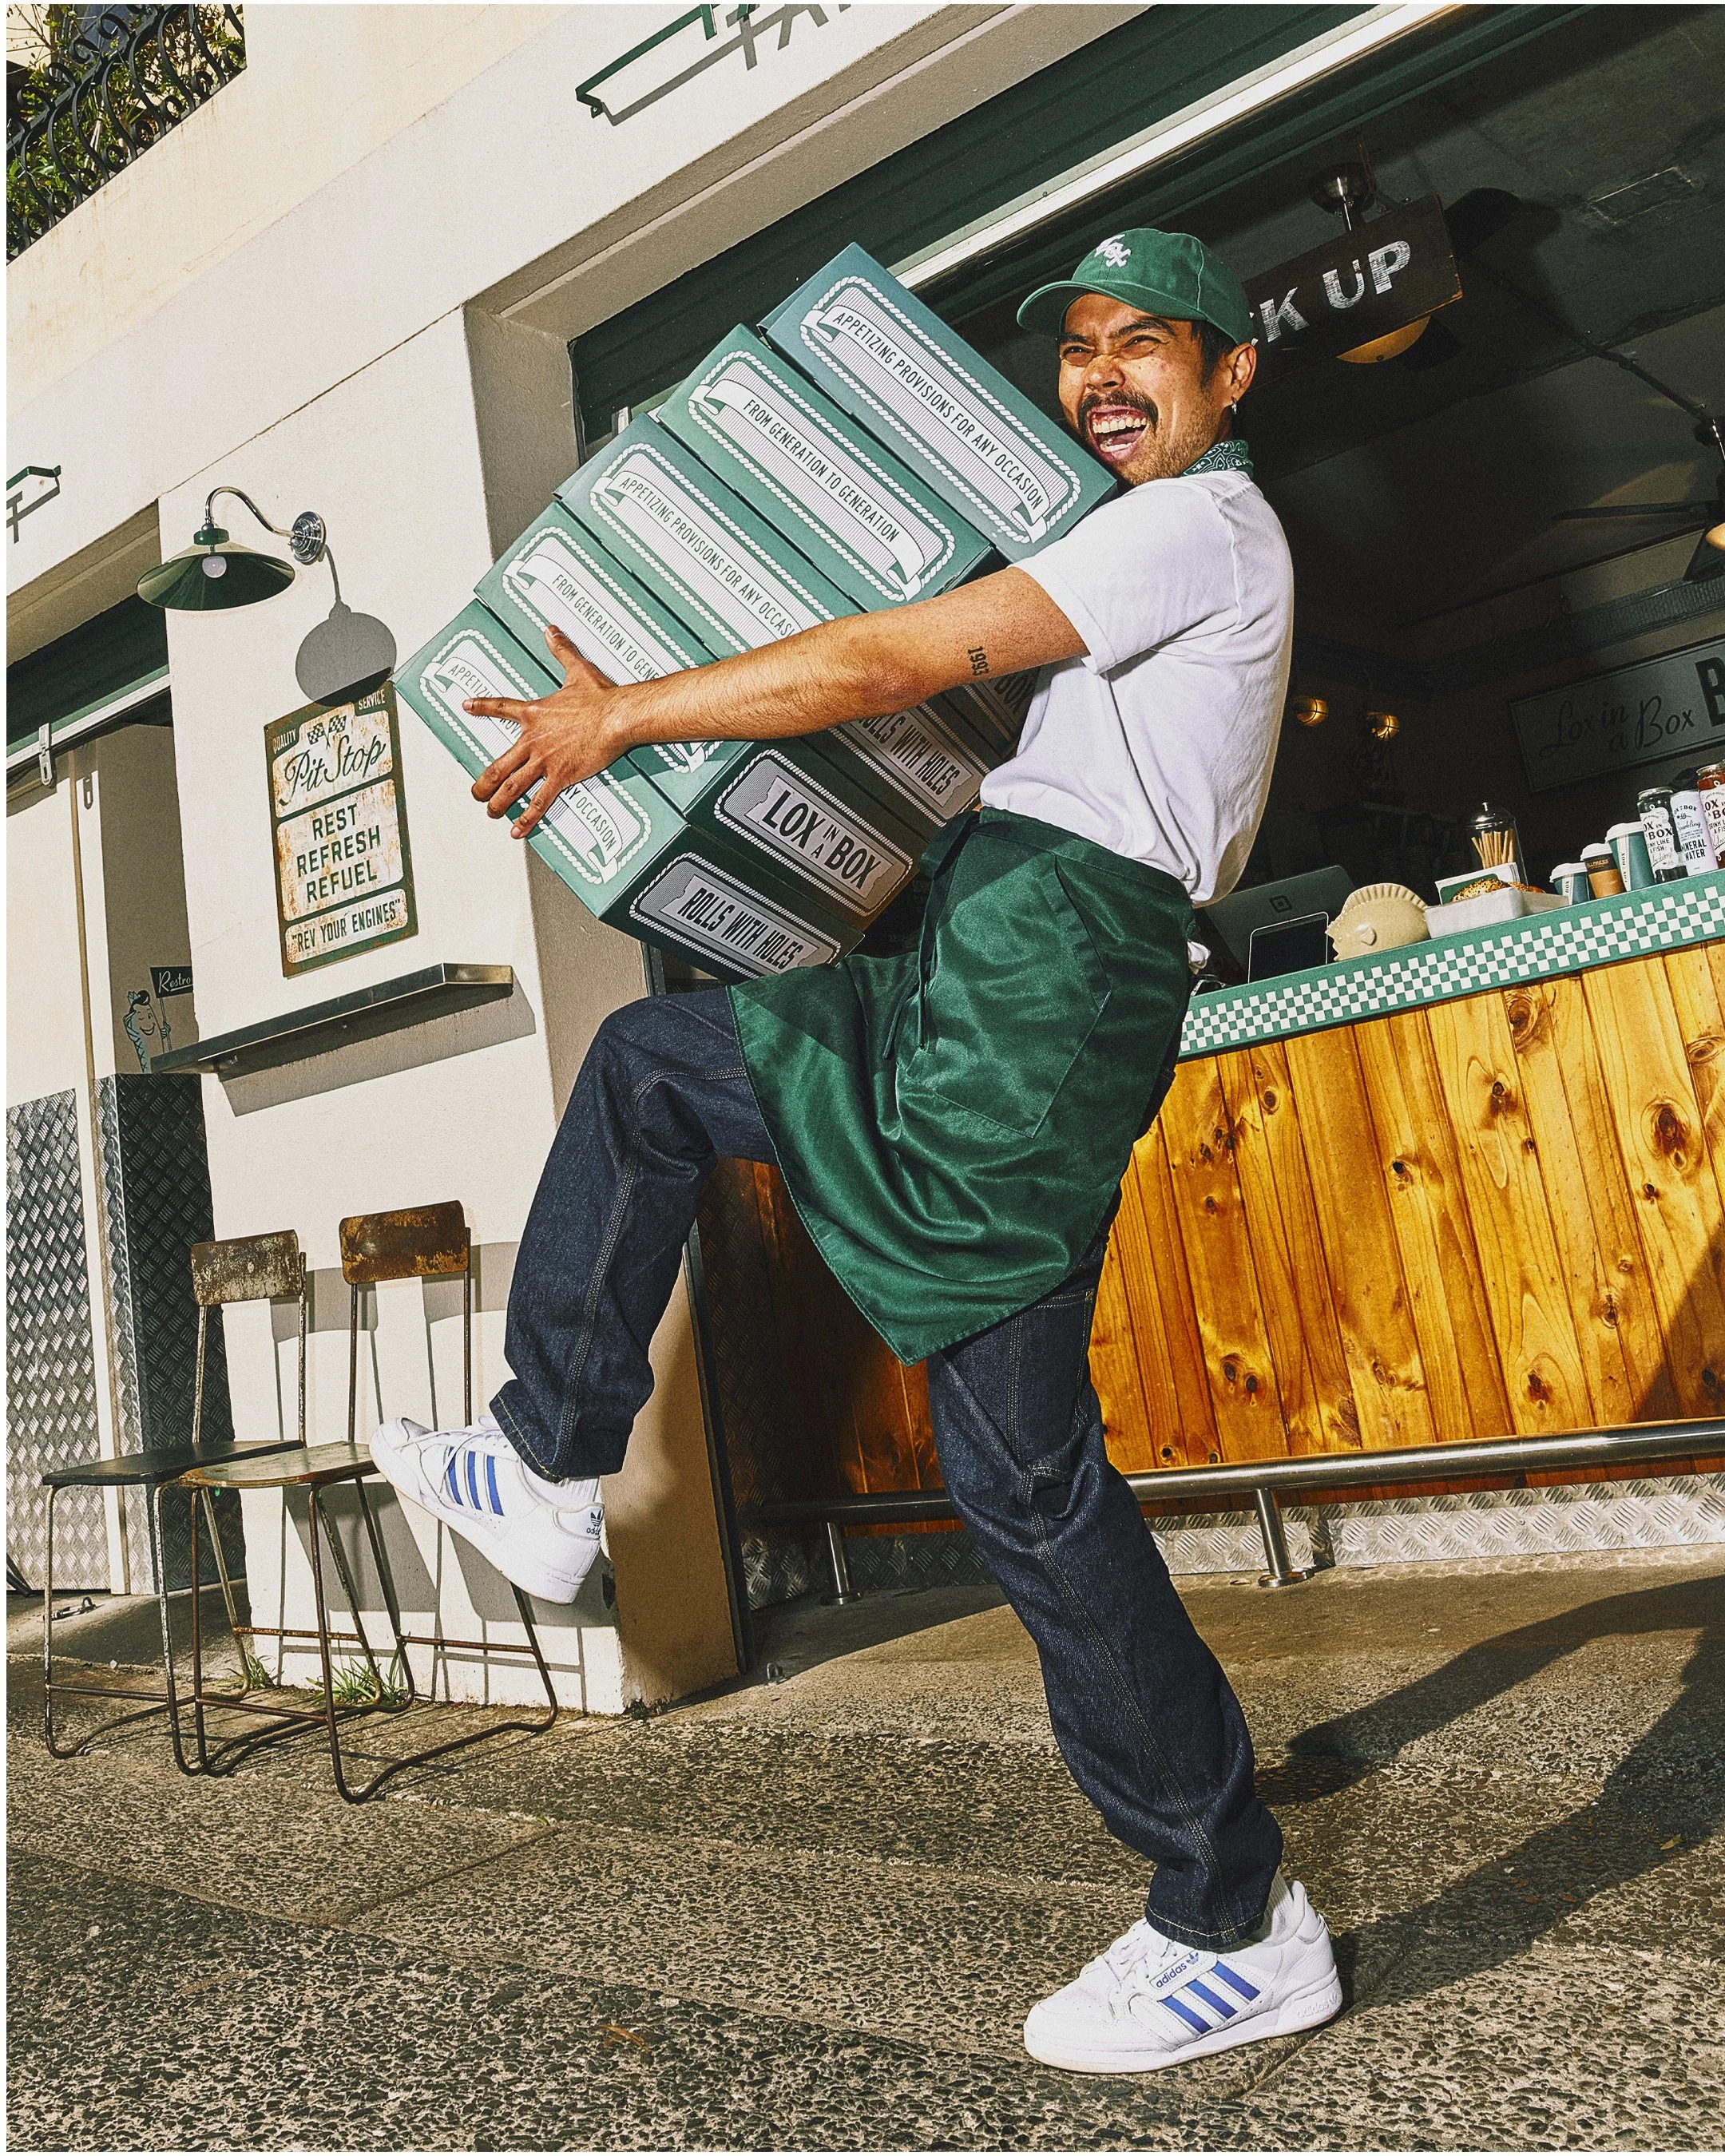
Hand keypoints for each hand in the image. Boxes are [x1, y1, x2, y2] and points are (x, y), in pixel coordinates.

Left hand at [465, 625, 621, 839]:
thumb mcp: (576, 670)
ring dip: (497, 802)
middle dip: (483, 783)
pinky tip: (517, 830)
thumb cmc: (600, 697)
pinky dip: (527, 818)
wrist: (616, 716)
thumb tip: (551, 630)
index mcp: (535, 714)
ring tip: (490, 813)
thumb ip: (561, 650)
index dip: (481, 707)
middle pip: (497, 765)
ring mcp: (544, 760)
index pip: (500, 708)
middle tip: (475, 793)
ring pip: (511, 786)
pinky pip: (539, 801)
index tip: (466, 706)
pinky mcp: (560, 776)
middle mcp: (533, 739)